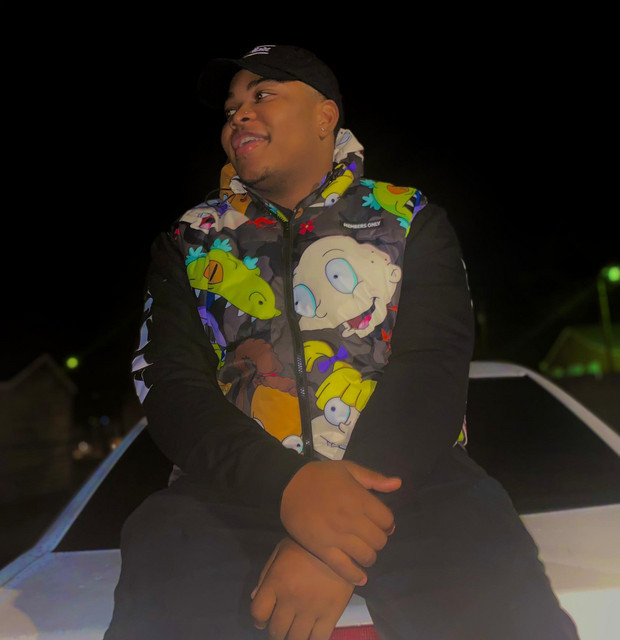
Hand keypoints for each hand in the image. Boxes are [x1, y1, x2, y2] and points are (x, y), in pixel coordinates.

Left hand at [250, 537, 353, 639]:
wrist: (340, 542)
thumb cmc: (306, 544)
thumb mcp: (281, 551)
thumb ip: (266, 574)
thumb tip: (254, 596)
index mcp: (276, 582)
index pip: (258, 612)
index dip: (258, 620)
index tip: (263, 620)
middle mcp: (291, 599)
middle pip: (276, 631)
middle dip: (276, 632)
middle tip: (282, 627)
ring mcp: (312, 609)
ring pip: (296, 639)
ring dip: (292, 638)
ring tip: (295, 631)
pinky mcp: (331, 614)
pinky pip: (318, 639)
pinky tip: (311, 634)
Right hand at [280, 460, 400, 585]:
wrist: (288, 486)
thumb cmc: (320, 476)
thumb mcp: (348, 469)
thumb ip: (374, 478)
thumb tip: (397, 484)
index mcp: (359, 499)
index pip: (387, 520)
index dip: (387, 522)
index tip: (381, 522)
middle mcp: (351, 519)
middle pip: (379, 540)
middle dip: (379, 538)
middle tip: (370, 535)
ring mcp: (337, 537)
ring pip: (366, 556)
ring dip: (369, 556)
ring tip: (364, 550)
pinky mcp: (322, 549)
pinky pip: (344, 569)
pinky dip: (356, 576)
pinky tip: (361, 578)